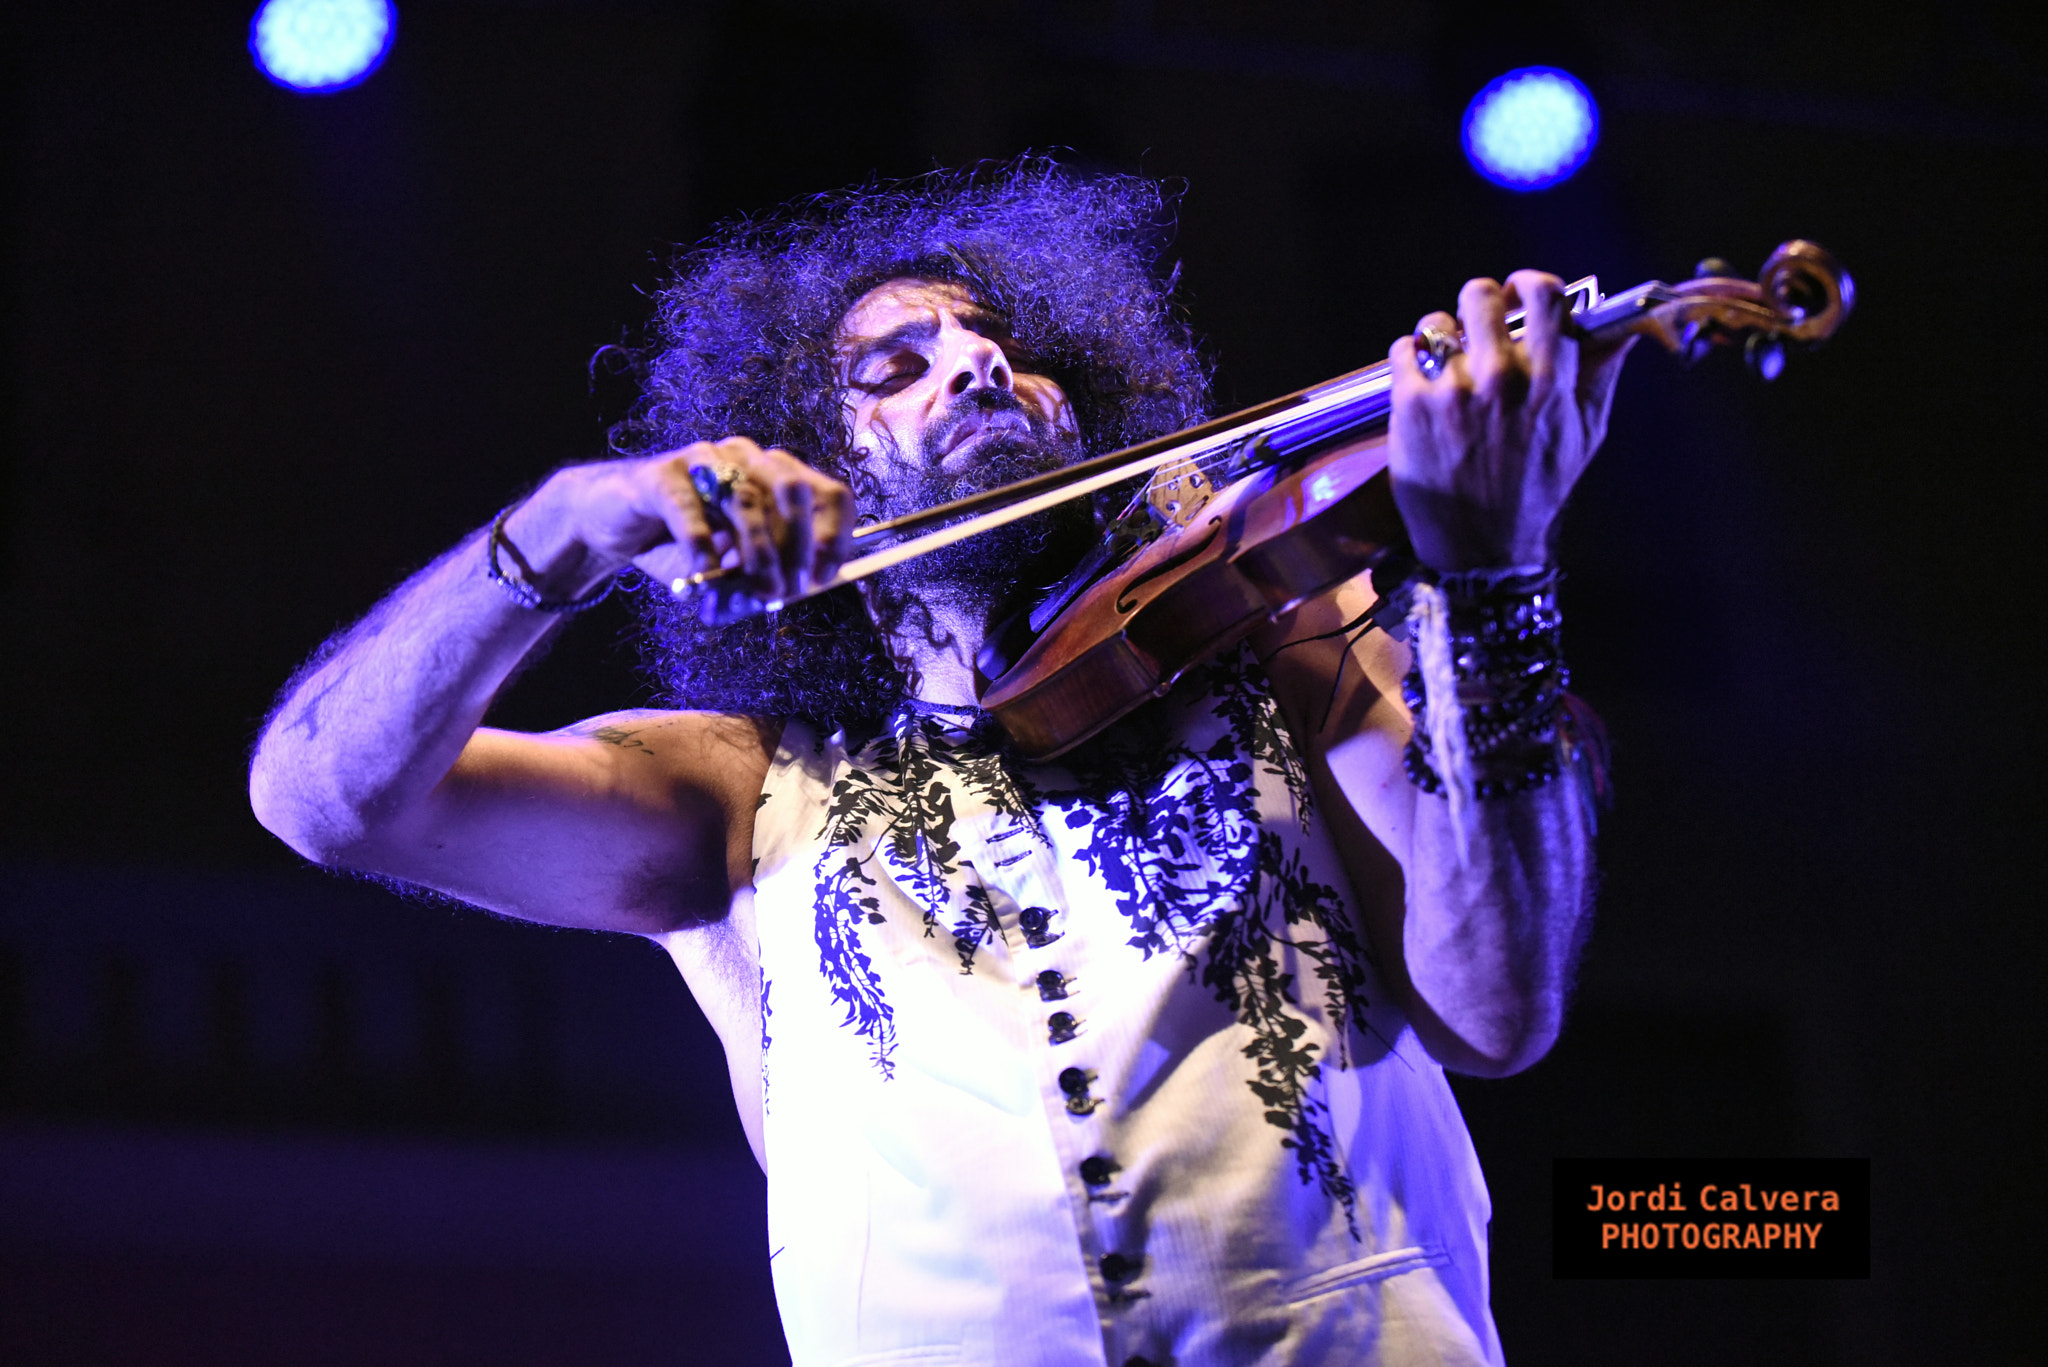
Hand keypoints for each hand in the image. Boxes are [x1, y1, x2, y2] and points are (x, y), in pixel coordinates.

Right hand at [503, 439, 854, 610]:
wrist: (609, 523)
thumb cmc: (680, 544)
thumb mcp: (732, 568)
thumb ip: (762, 577)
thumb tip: (790, 593)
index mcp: (773, 474)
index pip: (827, 492)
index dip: (834, 535)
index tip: (825, 576)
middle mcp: (745, 458)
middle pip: (793, 490)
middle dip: (799, 545)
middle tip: (791, 589)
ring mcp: (702, 461)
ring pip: (747, 501)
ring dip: (759, 553)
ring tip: (760, 592)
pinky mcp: (661, 476)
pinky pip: (691, 512)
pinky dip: (704, 548)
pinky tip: (706, 575)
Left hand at [1387, 270, 1636, 571]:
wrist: (1481, 548)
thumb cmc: (1535, 492)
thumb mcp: (1584, 435)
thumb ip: (1600, 374)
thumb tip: (1623, 328)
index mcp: (1549, 380)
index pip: (1545, 297)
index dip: (1529, 286)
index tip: (1520, 292)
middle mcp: (1502, 377)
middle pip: (1482, 295)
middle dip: (1480, 303)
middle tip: (1478, 322)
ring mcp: (1454, 389)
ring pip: (1438, 322)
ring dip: (1442, 334)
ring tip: (1447, 361)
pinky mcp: (1412, 404)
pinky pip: (1405, 350)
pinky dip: (1410, 358)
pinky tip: (1421, 379)